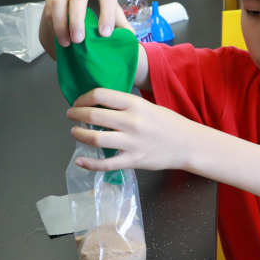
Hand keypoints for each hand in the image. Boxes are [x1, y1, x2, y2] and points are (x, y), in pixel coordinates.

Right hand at [40, 0, 130, 51]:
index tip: (105, 35)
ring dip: (61, 25)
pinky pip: (49, 6)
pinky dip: (53, 23)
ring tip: (66, 43)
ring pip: (59, 2)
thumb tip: (130, 37)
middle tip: (79, 41)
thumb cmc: (98, 2)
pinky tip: (59, 35)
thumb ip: (120, 22)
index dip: (106, 15)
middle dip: (77, 22)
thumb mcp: (111, 9)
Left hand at [66, 88, 197, 171]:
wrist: (188, 144)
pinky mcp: (133, 161)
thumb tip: (99, 105)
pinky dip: (89, 163)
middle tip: (71, 115)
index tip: (78, 102)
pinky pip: (106, 164)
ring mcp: (132, 143)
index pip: (101, 95)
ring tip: (75, 132)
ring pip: (96, 138)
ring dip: (79, 134)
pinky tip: (80, 160)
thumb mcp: (147, 106)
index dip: (83, 97)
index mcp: (135, 104)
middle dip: (76, 114)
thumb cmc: (168, 123)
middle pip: (94, 115)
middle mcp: (131, 122)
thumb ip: (125, 106)